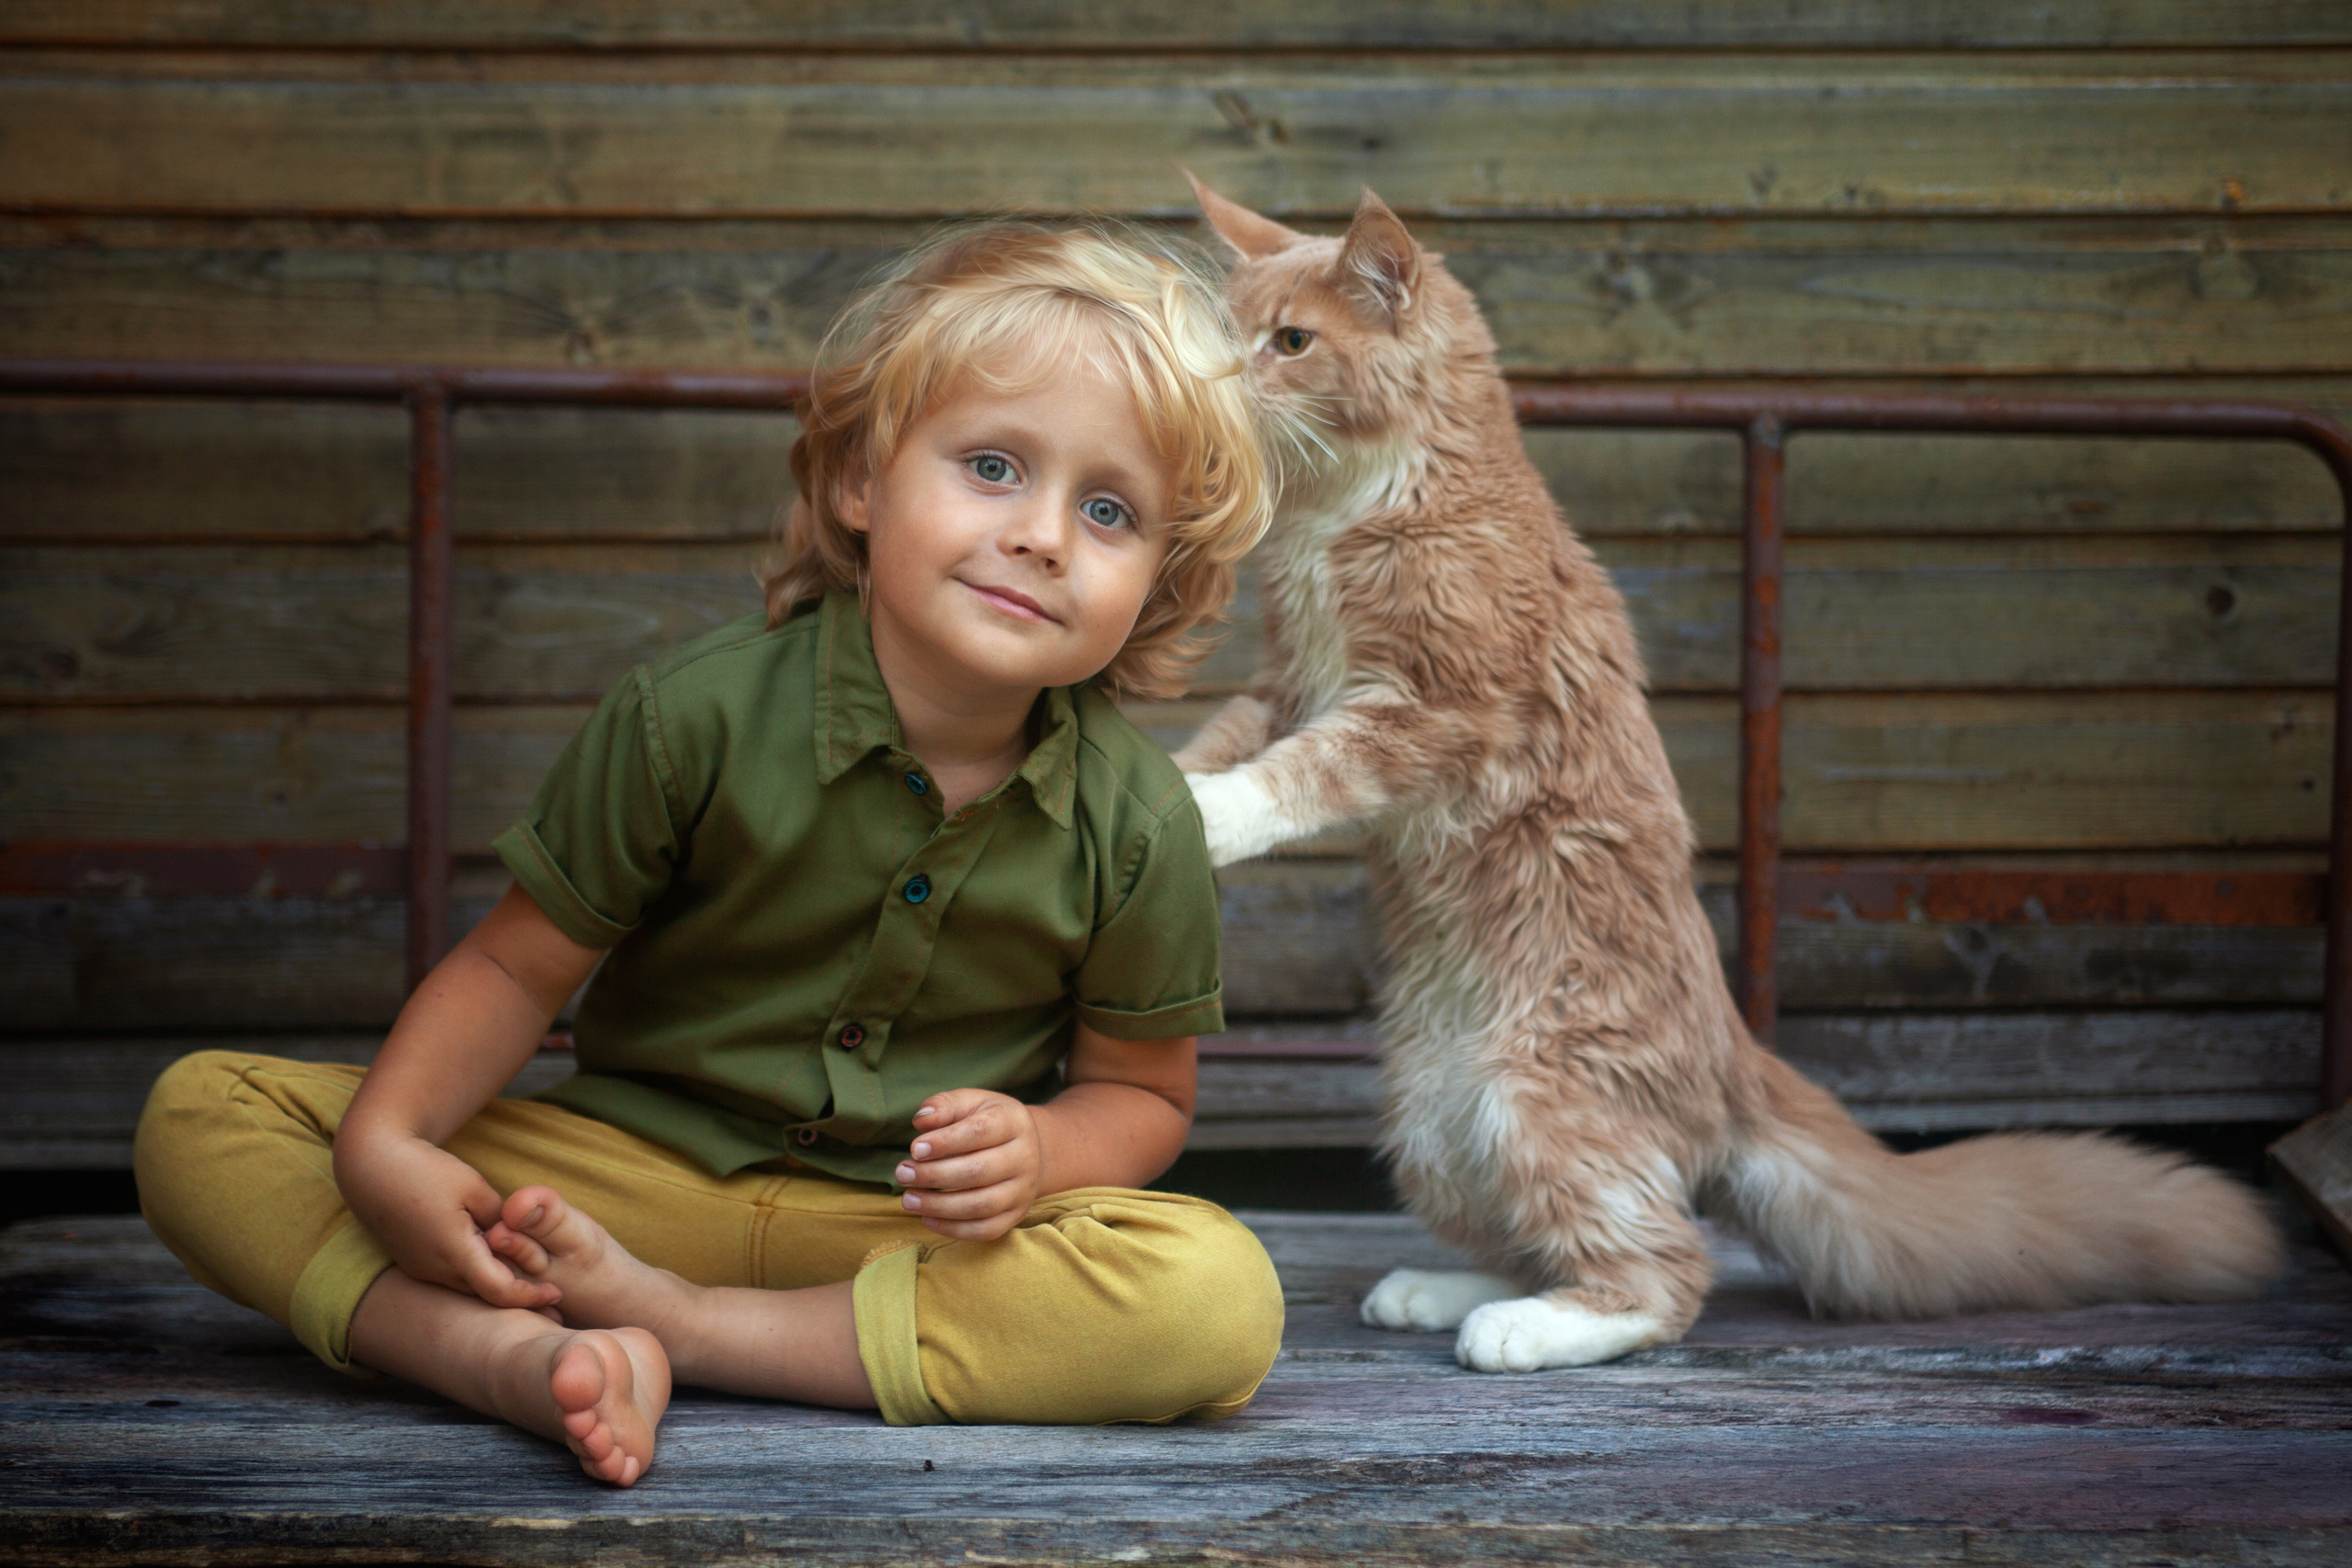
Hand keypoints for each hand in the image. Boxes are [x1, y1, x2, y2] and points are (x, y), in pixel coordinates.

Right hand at [334, 1129, 563, 1315]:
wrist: (371, 1165)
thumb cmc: (425, 1170)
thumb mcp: (474, 1187)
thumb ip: (501, 1217)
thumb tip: (518, 1238)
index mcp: (453, 1253)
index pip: (500, 1290)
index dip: (531, 1295)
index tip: (557, 1292)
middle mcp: (434, 1270)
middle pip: (485, 1294)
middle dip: (519, 1298)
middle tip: (554, 1301)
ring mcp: (420, 1268)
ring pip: (467, 1287)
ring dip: (497, 1287)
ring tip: (532, 1285)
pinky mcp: (413, 1261)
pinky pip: (451, 1276)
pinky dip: (477, 1275)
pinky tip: (497, 1265)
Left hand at [893, 1089, 1042, 1241]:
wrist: (1028, 1148)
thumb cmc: (988, 1121)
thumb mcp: (971, 1103)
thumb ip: (945, 1105)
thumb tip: (921, 1120)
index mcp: (1013, 1122)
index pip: (980, 1132)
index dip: (945, 1142)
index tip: (915, 1149)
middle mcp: (1024, 1157)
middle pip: (978, 1171)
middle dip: (934, 1175)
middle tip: (902, 1173)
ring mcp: (1023, 1190)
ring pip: (981, 1205)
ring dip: (939, 1206)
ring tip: (908, 1199)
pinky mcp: (1016, 1215)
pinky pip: (986, 1230)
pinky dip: (953, 1229)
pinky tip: (927, 1218)